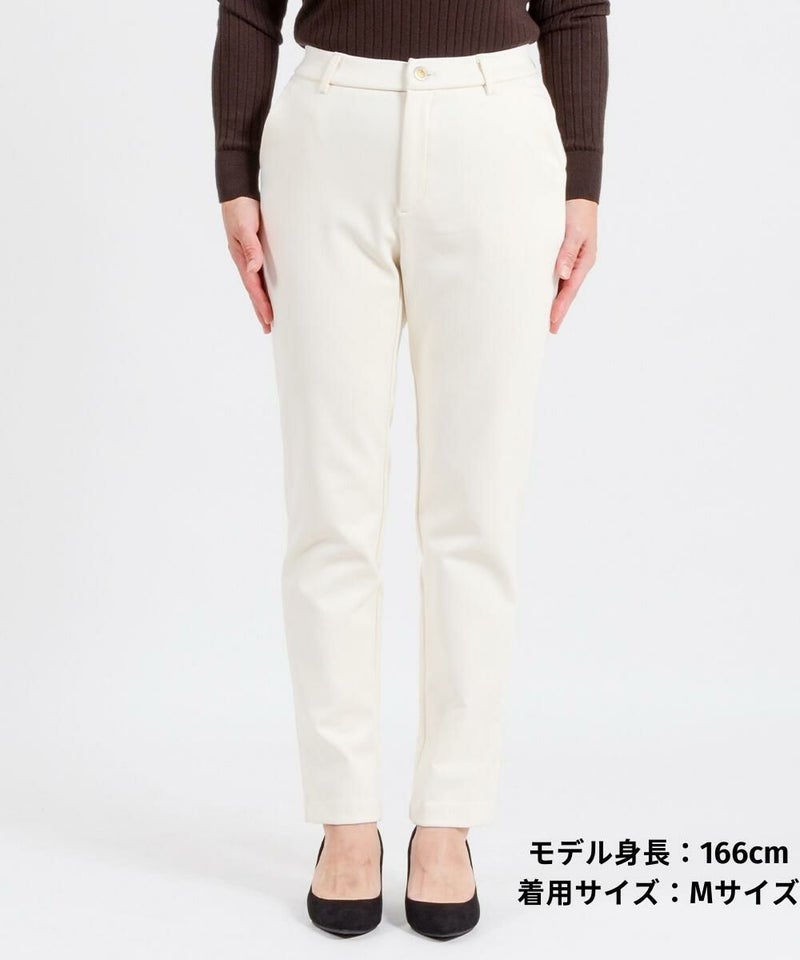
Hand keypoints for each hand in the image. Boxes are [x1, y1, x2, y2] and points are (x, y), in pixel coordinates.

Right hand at [220, 196, 273, 333]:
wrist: (238, 192)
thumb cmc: (241, 208)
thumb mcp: (245, 227)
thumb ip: (250, 247)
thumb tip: (253, 268)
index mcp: (241, 258)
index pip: (253, 287)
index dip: (261, 304)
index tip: (269, 319)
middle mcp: (244, 260)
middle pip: (254, 291)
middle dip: (261, 310)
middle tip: (268, 328)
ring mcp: (248, 257)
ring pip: (256, 284)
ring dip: (262, 301)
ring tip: (269, 317)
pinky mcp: (254, 251)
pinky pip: (260, 274)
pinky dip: (264, 287)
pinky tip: (270, 292)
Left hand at [550, 198, 598, 333]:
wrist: (577, 194)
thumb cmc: (577, 211)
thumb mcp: (574, 231)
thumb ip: (567, 252)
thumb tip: (562, 274)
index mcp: (583, 262)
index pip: (570, 290)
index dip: (560, 307)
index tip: (551, 322)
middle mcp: (576, 265)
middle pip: (565, 293)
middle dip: (556, 311)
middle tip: (546, 330)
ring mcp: (568, 261)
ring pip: (559, 286)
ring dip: (551, 301)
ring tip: (541, 318)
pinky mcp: (559, 255)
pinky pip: (553, 275)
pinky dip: (546, 286)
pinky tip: (537, 294)